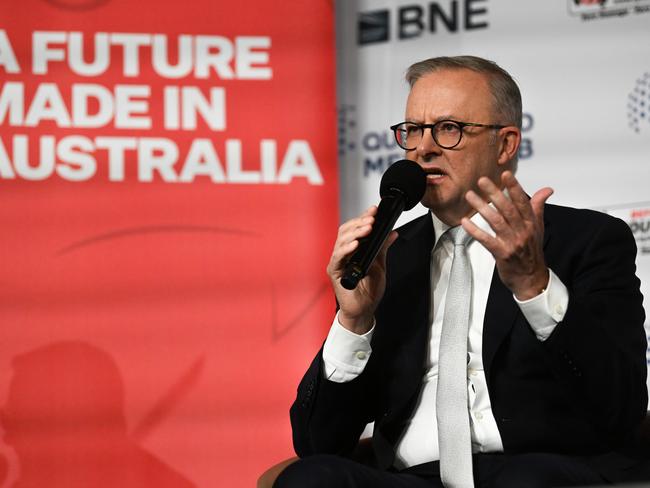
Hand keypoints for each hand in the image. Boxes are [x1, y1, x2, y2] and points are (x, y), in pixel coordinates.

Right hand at [326, 206, 397, 333]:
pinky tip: (356, 244)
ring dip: (355, 233)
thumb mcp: (380, 264)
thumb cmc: (369, 290)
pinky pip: (338, 257)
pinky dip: (346, 249)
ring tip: (367, 228)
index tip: (374, 210)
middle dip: (359, 222)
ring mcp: (338, 262)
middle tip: (372, 218)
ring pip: (341, 241)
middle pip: (346, 231)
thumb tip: (392, 232)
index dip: (363, 217)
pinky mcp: (335, 272)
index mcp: (353, 250)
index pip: (355, 229)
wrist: (365, 310)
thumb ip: (383, 248)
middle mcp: (343, 253)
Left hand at [461, 171, 552, 299]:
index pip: (522, 201)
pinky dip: (475, 230)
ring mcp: (512, 242)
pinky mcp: (502, 254)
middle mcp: (523, 231)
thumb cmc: (532, 251)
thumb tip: (547, 189)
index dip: (514, 187)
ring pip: (496, 221)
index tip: (505, 174)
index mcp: (531, 223)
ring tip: (470, 196)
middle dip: (494, 193)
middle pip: (507, 208)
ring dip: (482, 207)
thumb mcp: (538, 228)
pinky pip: (486, 240)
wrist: (532, 278)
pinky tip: (465, 222)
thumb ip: (538, 207)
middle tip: (481, 180)